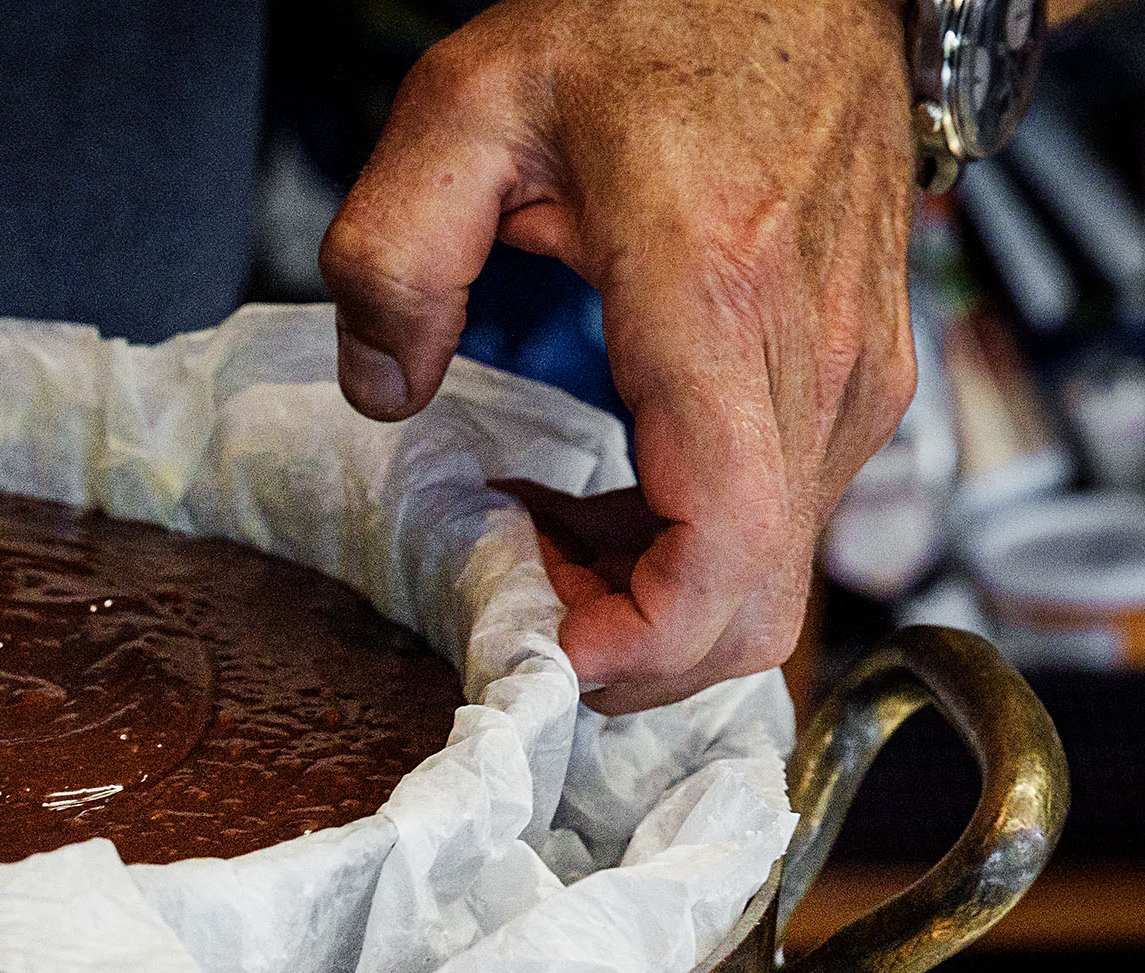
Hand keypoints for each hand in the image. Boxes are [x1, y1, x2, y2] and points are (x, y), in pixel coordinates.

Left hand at [319, 0, 917, 713]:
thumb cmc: (660, 19)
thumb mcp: (468, 104)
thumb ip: (392, 253)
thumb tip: (383, 391)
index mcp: (719, 299)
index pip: (724, 558)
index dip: (630, 647)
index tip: (534, 643)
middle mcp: (809, 357)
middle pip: (748, 606)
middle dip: (619, 641)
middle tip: (509, 592)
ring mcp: (849, 377)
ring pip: (765, 581)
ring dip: (640, 597)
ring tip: (533, 537)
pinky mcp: (853, 385)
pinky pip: (774, 525)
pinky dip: (679, 549)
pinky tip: (593, 503)